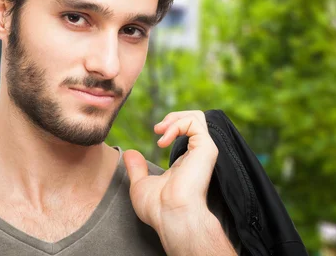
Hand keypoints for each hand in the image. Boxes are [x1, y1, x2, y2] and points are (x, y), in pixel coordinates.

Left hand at [122, 110, 218, 234]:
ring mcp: (204, 151)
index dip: (171, 126)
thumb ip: (137, 168)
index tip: (156, 133)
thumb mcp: (141, 185)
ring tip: (160, 130)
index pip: (187, 132)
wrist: (172, 217)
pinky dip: (176, 124)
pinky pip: (195, 122)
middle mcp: (197, 154)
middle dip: (173, 117)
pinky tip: (163, 140)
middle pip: (195, 120)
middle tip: (157, 128)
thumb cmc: (159, 209)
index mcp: (186, 161)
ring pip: (197, 117)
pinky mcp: (206, 149)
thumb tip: (129, 153)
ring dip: (174, 118)